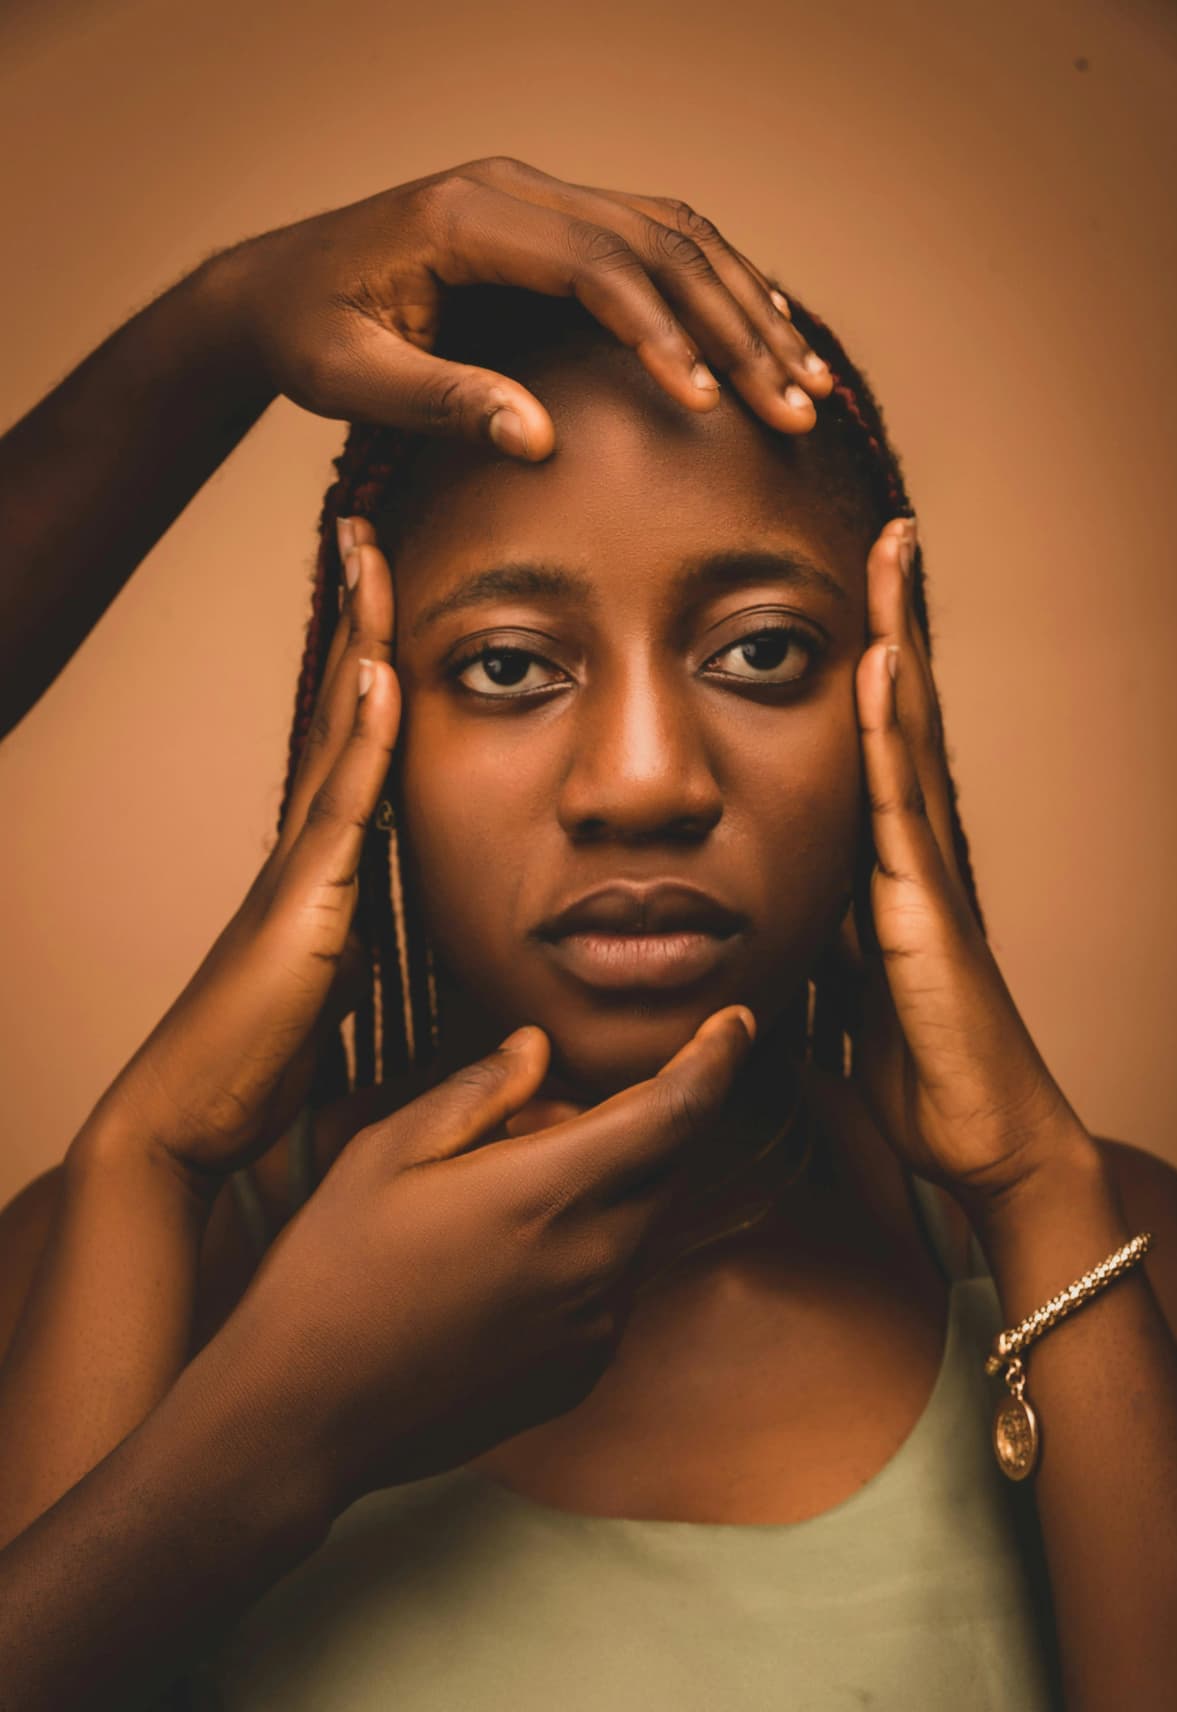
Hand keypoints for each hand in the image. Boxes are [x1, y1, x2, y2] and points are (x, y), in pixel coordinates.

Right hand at [79, 541, 400, 1198]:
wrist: (189, 1120)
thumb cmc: (260, 1065)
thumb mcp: (337, 987)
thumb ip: (362, 939)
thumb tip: (390, 926)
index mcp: (317, 864)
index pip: (349, 741)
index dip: (366, 662)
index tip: (384, 590)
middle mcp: (303, 848)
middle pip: (336, 710)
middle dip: (355, 619)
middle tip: (366, 530)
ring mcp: (296, 870)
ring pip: (335, 735)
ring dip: (357, 645)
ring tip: (370, 557)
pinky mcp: (302, 910)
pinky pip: (343, 811)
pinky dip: (362, 740)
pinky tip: (379, 675)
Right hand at [212, 1005, 755, 1511]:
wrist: (302, 1420)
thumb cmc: (329, 1276)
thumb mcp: (382, 1154)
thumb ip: (477, 1092)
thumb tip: (536, 1050)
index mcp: (547, 1192)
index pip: (676, 1110)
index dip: (717, 1059)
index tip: (737, 1023)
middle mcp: (593, 1259)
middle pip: (666, 1164)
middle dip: (632, 1121)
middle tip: (530, 1124)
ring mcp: (595, 1324)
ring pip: (637, 1224)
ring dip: (601, 1189)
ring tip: (493, 1200)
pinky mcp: (583, 1370)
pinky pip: (612, 1284)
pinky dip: (582, 1250)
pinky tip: (495, 1265)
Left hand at [218, 155, 832, 457]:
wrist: (271, 288)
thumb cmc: (304, 334)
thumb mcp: (350, 379)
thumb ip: (438, 401)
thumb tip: (539, 441)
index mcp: (465, 216)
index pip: (594, 267)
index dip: (661, 334)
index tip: (710, 406)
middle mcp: (513, 188)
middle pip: (658, 243)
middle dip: (735, 329)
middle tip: (793, 407)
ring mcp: (537, 198)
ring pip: (674, 233)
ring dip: (746, 306)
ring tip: (805, 379)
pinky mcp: (550, 222)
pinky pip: (654, 240)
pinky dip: (716, 288)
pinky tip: (761, 335)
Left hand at [832, 517, 1091, 1227]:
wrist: (982, 1142)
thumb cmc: (920, 1076)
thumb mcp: (842, 996)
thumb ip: (815, 948)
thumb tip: (766, 931)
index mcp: (888, 867)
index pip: (875, 746)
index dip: (866, 668)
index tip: (850, 594)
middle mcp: (913, 852)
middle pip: (899, 714)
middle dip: (891, 623)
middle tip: (886, 533)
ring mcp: (924, 873)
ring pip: (904, 735)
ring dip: (895, 643)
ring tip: (890, 557)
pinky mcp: (924, 909)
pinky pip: (896, 806)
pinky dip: (886, 732)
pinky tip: (875, 668)